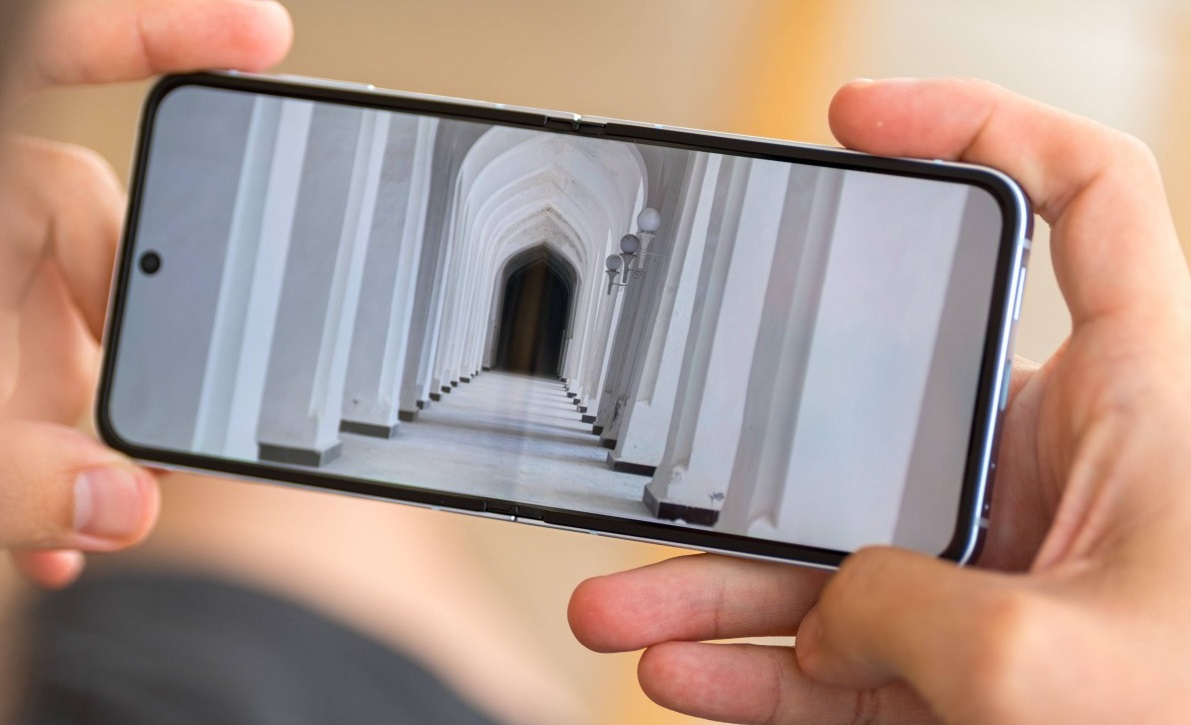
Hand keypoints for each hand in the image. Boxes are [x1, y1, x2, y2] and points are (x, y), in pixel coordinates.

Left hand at [0, 0, 291, 587]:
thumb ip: (9, 472)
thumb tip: (124, 506)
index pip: (65, 53)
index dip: (166, 29)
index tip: (261, 38)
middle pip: (97, 234)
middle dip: (141, 344)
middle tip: (160, 441)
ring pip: (60, 312)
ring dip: (83, 416)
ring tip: (86, 513)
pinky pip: (28, 356)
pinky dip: (50, 434)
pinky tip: (57, 519)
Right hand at [569, 77, 1190, 723]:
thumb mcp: (1048, 662)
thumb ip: (904, 609)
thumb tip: (824, 618)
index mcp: (1140, 407)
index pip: (1086, 200)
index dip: (980, 125)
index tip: (861, 118)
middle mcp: (1063, 472)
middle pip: (882, 412)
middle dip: (752, 446)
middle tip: (662, 448)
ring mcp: (1002, 570)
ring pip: (836, 548)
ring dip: (720, 584)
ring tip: (620, 608)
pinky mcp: (967, 661)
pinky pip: (844, 649)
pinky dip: (760, 668)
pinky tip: (684, 672)